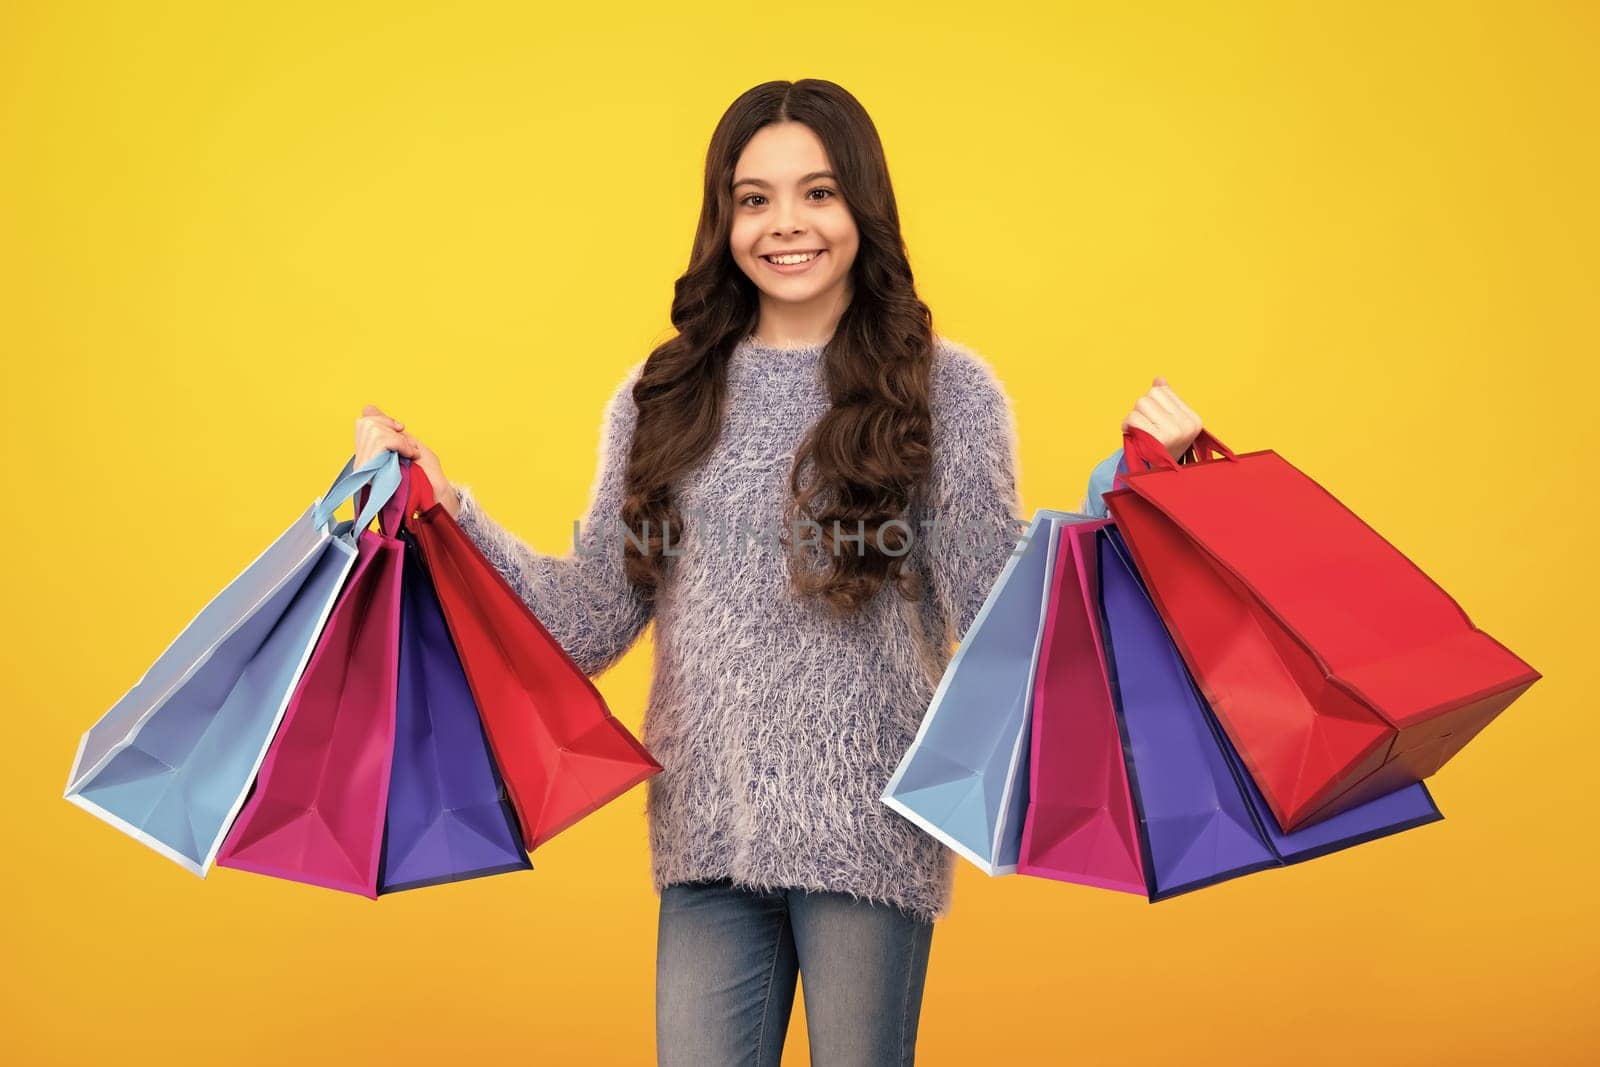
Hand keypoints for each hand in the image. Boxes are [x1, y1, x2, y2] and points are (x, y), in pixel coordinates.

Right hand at [353, 404, 461, 518]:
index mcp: (370, 454)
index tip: (400, 428)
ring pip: (375, 433)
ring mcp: (365, 467)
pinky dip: (400, 444)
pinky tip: (409, 455)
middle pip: (367, 424)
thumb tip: (368, 409)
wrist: (437, 493)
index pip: (363, 423)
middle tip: (407, 445)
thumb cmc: (426, 472)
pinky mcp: (372, 471)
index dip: (382, 420)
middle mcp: (363, 461)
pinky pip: (382, 442)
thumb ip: (387, 428)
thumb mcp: (407, 443)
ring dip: (399, 439)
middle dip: (391, 429)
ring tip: (409, 453)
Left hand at [1121, 376, 1202, 462]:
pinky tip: (1130, 433)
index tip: (1152, 419)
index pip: (1163, 391)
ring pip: (1141, 404)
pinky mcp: (1156, 440)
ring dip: (1133, 416)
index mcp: (1193, 419)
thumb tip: (1159, 379)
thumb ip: (1166, 401)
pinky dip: (1127, 424)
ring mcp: (1173, 433)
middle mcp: (1186, 425)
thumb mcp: (1170, 424)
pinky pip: (1134, 418)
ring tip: (1138, 431)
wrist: (1156, 478)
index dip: (1151, 402)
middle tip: (1143, 426)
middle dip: (1142, 409)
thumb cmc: (1161, 450)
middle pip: (1151, 395)